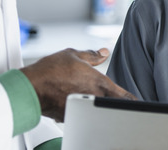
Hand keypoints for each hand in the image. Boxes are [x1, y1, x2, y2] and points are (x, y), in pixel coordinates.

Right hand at [20, 48, 135, 121]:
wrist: (31, 88)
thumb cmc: (50, 71)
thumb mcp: (73, 55)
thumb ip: (92, 55)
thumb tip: (104, 52)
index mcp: (100, 83)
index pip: (125, 97)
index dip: (133, 100)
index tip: (136, 102)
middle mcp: (94, 98)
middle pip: (114, 106)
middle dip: (115, 103)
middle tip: (117, 101)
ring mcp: (83, 110)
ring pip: (98, 111)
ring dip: (98, 107)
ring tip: (91, 99)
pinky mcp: (71, 117)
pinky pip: (82, 115)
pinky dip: (82, 110)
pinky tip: (74, 102)